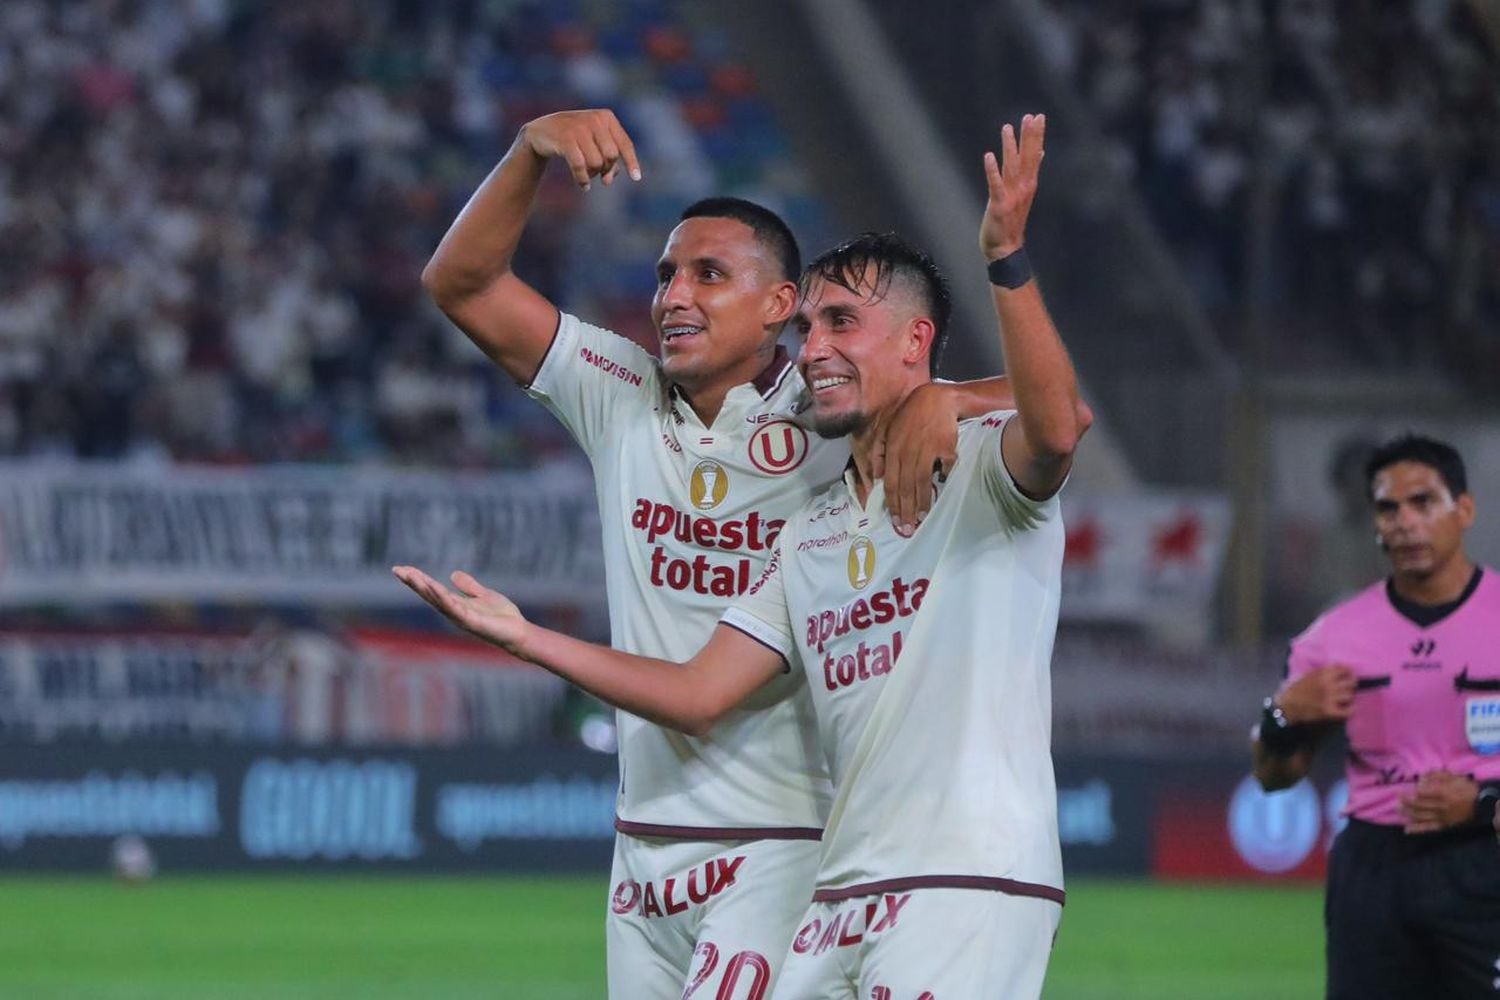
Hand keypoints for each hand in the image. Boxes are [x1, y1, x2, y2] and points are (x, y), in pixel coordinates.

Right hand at [393, 566, 530, 654]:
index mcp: (456, 604)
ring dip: (423, 588)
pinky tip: (434, 586)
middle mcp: (454, 612)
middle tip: (397, 570)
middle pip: (429, 595)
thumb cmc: (502, 617)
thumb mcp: (483, 595)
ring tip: (410, 575)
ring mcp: (461, 617)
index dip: (418, 579)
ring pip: (437, 601)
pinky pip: (454, 608)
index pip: (432, 590)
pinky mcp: (471, 621)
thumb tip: (453, 574)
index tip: (402, 569)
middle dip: (413, 582)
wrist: (518, 632)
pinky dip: (443, 598)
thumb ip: (469, 586)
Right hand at [520, 109, 641, 189]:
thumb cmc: (574, 139)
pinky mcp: (565, 139)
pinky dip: (582, 179)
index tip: (636, 178)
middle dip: (606, 169)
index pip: (625, 144)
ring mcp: (579, 128)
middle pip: (612, 156)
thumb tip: (608, 180)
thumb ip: (608, 160)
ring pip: (597, 162)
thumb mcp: (594, 144)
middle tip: (598, 175)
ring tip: (587, 176)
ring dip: (593, 174)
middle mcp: (594, 119)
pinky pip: (580, 166)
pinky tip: (583, 186)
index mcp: (606, 117)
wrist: (542, 132)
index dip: (632, 162)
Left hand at [872, 382, 958, 535]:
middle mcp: (908, 451)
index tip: (895, 520)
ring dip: (922, 502)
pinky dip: (944, 479)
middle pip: (905, 487)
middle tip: (908, 528)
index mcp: (893, 449)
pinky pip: (945, 468)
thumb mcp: (889, 430)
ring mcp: (927, 450)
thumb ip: (880, 453)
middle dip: (906, 510)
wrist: (938, 399)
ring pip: (923, 482)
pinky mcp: (946, 447)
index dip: (892, 504)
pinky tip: (942, 491)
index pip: (891, 482)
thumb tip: (876, 478)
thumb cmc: (911, 416)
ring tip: (922, 517)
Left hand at [980, 113, 1045, 260]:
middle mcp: (1023, 188)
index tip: (1038, 117)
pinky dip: (992, 170)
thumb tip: (1040, 153)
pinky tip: (989, 155)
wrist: (1006, 249)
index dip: (1036, 136)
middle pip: (1027, 158)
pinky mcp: (999, 205)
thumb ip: (1030, 172)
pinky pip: (995, 185)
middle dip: (1029, 136)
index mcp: (1029, 184)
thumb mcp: (1023, 194)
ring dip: (1010, 147)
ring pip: (1012, 167)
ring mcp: (1012, 196)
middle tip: (1032, 116)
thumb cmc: (1012, 221)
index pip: (1035, 155)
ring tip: (1007, 128)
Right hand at [1275, 664, 1355, 724]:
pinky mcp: (1329, 711)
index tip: (1348, 676)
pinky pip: (1349, 710)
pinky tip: (1345, 709)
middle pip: (1351, 682)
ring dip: (1349, 698)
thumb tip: (1339, 671)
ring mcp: (1330, 698)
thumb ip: (1323, 672)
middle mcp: (1328, 683)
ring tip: (1344, 699)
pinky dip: (1349, 710)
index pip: (1345, 669)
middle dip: (1351, 685)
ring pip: (1350, 695)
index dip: (1349, 673)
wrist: (1287, 707)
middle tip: (1348, 689)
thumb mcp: (1308, 675)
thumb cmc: (1296, 690)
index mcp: (1322, 672)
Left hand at [1400, 770, 1478, 833]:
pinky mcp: (1444, 825)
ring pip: (1422, 816)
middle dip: (1406, 801)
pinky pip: (1429, 828)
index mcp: (1444, 794)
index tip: (1404, 789)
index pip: (1423, 793)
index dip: (1412, 792)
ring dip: (1408, 813)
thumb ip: (1437, 775)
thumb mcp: (1454, 777)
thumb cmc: (1466, 788)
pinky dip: (1418, 829)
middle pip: (1420, 804)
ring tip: (1398, 809)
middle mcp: (1441, 807)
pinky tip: (1407, 830)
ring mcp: (1442, 817)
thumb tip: (1421, 778)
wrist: (1480, 805)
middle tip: (1397, 797)